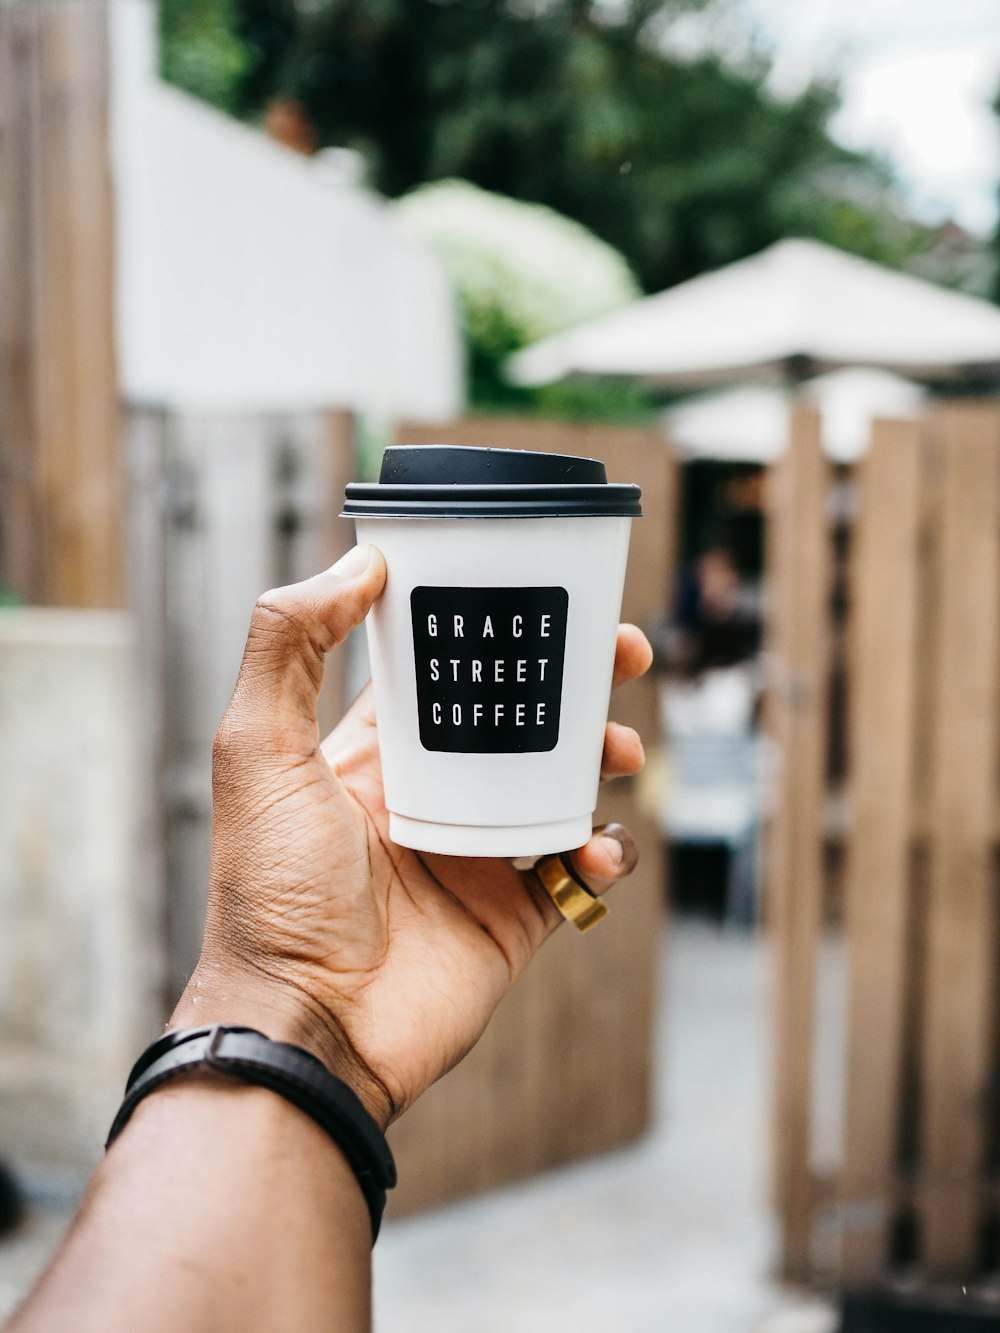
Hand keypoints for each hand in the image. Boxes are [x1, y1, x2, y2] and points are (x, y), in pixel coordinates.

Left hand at [172, 545, 651, 1127]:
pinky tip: (596, 845)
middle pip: (522, 719)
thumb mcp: (257, 751)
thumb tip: (358, 564)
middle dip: (577, 682)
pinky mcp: (517, 913)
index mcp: (375, 754)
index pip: (447, 671)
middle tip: (622, 655)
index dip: (497, 629)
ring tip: (622, 749)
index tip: (545, 595)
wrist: (308, 1027)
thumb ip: (289, 647)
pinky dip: (606, 848)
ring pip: (565, 784)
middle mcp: (433, 795)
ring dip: (605, 754)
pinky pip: (581, 867)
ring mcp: (479, 854)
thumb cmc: (270, 893)